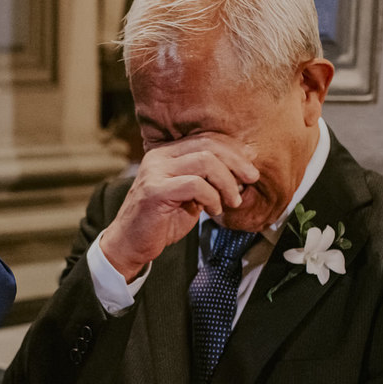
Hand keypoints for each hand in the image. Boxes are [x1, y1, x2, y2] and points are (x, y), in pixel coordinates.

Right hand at [98, 134, 258, 279]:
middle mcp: (159, 157)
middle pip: (209, 145)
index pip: (207, 139)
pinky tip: (214, 210)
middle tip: (251, 180)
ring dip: (226, 182)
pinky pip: (194, 185)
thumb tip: (244, 167)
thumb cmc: (161, 222)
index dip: (234, 150)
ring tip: (233, 201)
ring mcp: (155, 172)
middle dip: (236, 163)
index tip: (250, 169)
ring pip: (204, 162)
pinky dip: (212, 197)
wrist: (131, 244)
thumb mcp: (191, 196)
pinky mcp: (155, 191)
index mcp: (168, 153)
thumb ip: (210, 180)